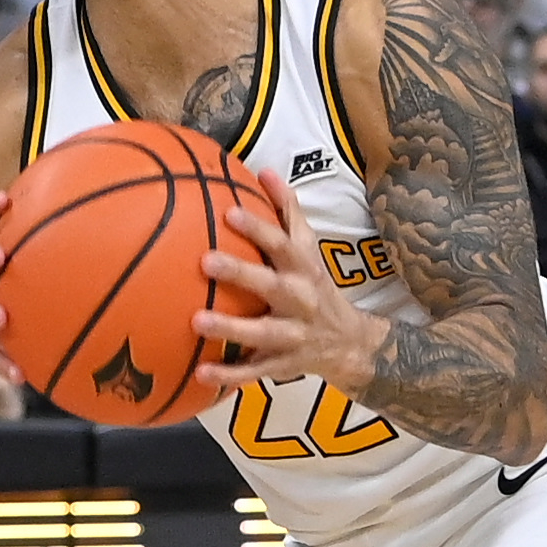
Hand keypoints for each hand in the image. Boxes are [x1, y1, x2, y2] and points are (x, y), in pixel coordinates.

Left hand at [189, 184, 371, 407]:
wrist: (350, 342)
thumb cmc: (315, 285)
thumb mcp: (309, 248)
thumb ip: (288, 211)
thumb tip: (264, 170)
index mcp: (303, 269)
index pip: (282, 244)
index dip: (258, 228)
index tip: (229, 213)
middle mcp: (300, 300)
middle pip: (271, 286)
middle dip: (240, 274)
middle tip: (205, 261)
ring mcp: (292, 335)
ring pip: (261, 333)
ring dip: (230, 328)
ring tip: (196, 321)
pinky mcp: (282, 365)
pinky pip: (254, 373)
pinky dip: (228, 377)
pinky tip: (201, 374)